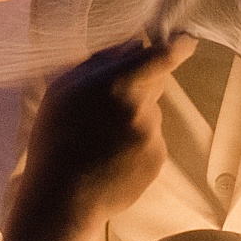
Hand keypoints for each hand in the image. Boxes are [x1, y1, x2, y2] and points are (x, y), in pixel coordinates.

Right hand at [22, 34, 196, 219]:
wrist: (63, 199)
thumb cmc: (55, 141)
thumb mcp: (63, 91)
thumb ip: (99, 64)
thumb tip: (130, 46)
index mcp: (116, 83)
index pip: (160, 56)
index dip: (178, 47)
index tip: (186, 41)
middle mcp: (141, 107)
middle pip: (156, 83)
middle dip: (140, 87)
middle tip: (110, 106)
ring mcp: (152, 135)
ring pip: (151, 114)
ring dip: (135, 120)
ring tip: (102, 142)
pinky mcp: (158, 159)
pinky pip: (153, 141)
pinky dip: (137, 146)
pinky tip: (113, 159)